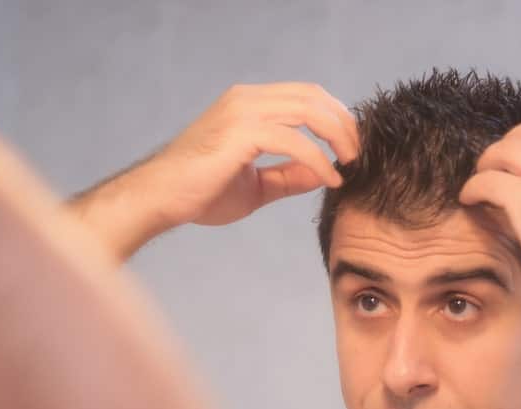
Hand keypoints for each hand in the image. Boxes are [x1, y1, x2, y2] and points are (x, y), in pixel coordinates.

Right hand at [146, 82, 358, 226]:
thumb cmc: (198, 192)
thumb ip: (289, 176)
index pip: (306, 96)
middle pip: (314, 96)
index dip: (335, 117)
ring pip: (309, 110)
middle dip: (344, 123)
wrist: (161, 199)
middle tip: (359, 154)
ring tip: (350, 164)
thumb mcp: (256, 185)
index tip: (351, 147)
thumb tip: (323, 174)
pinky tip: (329, 178)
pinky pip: (294, 141)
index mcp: (249, 104)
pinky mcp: (241, 132)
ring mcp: (243, 111)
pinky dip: (318, 160)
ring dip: (338, 136)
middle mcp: (247, 99)